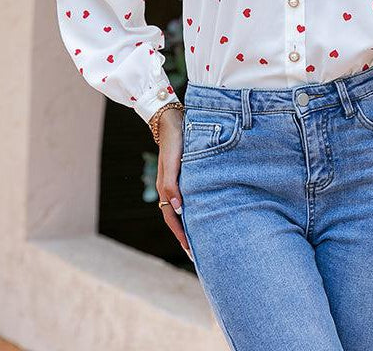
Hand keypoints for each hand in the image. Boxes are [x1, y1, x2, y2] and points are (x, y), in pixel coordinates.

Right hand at [155, 109, 192, 260]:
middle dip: (186, 236)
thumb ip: (173, 184)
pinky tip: (205, 212)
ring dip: (190, 224)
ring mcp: (177, 182)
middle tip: (199, 254)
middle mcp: (170, 188)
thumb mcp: (173, 162)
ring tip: (203, 239)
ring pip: (182, 210)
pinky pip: (188, 198)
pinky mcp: (185, 174)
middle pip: (177, 218)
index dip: (181, 235)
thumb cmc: (175, 140)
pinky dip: (194, 210)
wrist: (173, 120)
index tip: (192, 251)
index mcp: (166, 188)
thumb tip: (178, 209)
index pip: (173, 219)